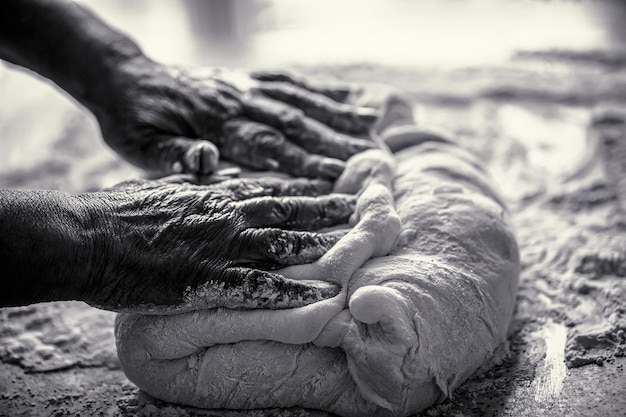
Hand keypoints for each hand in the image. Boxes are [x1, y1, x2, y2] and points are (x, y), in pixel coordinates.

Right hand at [75, 176, 355, 312]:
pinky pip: (261, 287)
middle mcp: (227, 214)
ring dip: (321, 246)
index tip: (331, 183)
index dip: (305, 186)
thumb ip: (193, 176)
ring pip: (284, 244)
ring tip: (354, 248)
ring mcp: (222, 246)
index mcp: (215, 193)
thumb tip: (213, 164)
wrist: (87, 235)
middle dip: (327, 209)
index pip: (271, 186)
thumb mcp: (162, 183)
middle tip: (361, 209)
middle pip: (289, 210)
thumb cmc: (118, 212)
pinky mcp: (209, 280)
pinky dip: (294, 293)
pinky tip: (321, 297)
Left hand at [94, 57, 377, 178]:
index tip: (338, 174)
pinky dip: (323, 91)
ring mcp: (246, 86)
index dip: (302, 160)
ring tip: (372, 127)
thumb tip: (207, 160)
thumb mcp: (139, 145)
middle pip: (293, 122)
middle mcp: (237, 100)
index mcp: (213, 123)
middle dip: (333, 141)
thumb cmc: (133, 121)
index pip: (265, 144)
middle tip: (371, 158)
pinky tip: (350, 98)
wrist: (125, 77)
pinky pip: (291, 82)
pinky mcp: (248, 79)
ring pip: (299, 100)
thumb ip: (174, 154)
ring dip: (336, 114)